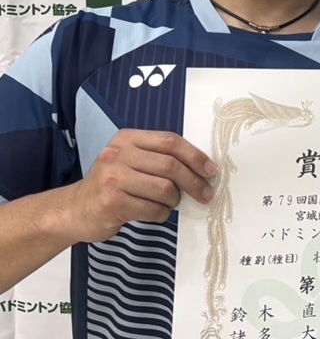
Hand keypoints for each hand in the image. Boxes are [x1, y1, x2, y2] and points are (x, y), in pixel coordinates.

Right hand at [65, 129, 216, 242]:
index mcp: (128, 139)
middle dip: (194, 182)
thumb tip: (203, 168)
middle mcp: (118, 154)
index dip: (195, 156)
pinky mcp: (111, 202)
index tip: (211, 170)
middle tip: (206, 194)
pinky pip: (152, 209)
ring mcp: (112, 178)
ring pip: (164, 189)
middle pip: (170, 165)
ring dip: (174, 201)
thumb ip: (160, 158)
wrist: (74, 210)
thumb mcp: (132, 161)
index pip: (171, 142)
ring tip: (168, 204)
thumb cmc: (113, 185)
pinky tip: (154, 214)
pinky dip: (161, 214)